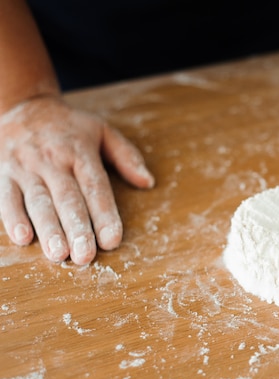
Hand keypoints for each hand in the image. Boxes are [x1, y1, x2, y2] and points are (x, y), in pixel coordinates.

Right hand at [0, 95, 153, 264]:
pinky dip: (12, 218)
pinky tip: (22, 238)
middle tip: (86, 256)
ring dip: (48, 230)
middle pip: (67, 199)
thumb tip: (148, 182)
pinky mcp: (3, 173)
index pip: (95, 187)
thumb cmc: (69, 127)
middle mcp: (53, 161)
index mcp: (80, 152)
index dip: (105, 214)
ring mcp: (25, 168)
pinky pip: (6, 197)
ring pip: (38, 201)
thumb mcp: (103, 132)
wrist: (23, 106)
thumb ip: (127, 157)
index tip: (112, 240)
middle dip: (77, 229)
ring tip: (59, 254)